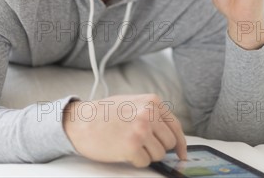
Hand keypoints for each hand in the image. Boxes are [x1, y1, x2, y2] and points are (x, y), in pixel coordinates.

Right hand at [63, 94, 186, 166]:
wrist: (80, 121)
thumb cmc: (104, 114)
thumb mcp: (132, 103)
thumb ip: (152, 114)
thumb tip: (171, 136)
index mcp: (152, 102)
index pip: (175, 126)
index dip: (181, 143)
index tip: (182, 154)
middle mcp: (149, 114)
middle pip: (169, 143)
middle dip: (157, 147)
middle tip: (140, 143)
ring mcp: (141, 130)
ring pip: (158, 154)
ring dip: (145, 154)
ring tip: (128, 143)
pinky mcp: (132, 146)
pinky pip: (145, 162)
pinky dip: (135, 160)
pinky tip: (122, 149)